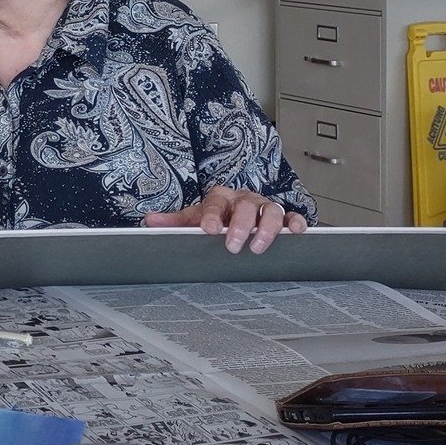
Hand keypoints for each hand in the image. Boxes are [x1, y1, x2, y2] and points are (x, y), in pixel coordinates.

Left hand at [144, 186, 308, 254]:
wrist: (236, 215)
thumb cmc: (216, 218)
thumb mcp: (194, 218)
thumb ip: (174, 222)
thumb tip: (150, 221)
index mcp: (221, 198)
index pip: (215, 203)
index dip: (212, 215)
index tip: (209, 229)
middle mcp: (244, 200)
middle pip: (245, 206)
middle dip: (240, 226)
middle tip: (233, 245)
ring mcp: (264, 207)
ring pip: (271, 210)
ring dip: (267, 228)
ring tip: (258, 246)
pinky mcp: (283, 218)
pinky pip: (293, 216)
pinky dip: (296, 223)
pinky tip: (295, 233)